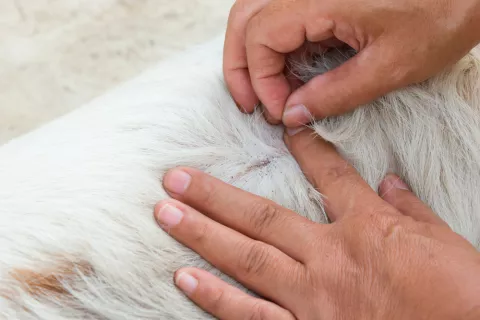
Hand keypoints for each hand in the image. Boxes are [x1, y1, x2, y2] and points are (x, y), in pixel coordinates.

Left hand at [155, 128, 479, 319]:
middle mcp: (329, 256)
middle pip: (260, 217)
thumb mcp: (444, 240)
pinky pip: (254, 316)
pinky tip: (186, 279)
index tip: (283, 130)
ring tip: (166, 214)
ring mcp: (313, 297)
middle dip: (213, 196)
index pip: (329, 174)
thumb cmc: (461, 294)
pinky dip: (217, 297)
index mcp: (367, 226)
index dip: (305, 148)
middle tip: (174, 178)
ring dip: (201, 235)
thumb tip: (387, 182)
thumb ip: (409, 209)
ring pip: (246, 259)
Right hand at [224, 0, 479, 126]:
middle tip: (249, 103)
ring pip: (255, 14)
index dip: (261, 80)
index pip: (261, 38)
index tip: (278, 112)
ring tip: (260, 90)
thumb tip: (292, 115)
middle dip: (240, 66)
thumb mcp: (389, 66)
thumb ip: (334, 94)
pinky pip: (279, 14)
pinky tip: (283, 71)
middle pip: (245, 20)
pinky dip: (272, 46)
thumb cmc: (442, 15)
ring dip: (250, 53)